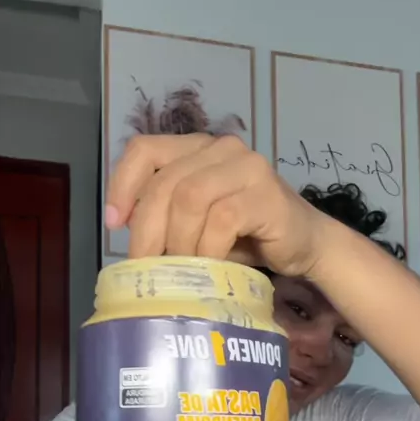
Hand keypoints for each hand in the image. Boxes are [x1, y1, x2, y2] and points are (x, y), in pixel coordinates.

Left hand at [106, 133, 330, 277]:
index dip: (122, 185)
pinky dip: (208, 249)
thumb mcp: (199, 224)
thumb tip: (131, 245)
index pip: (145, 150)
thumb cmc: (247, 237)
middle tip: (146, 268)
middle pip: (165, 183)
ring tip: (180, 271)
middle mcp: (220, 148)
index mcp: (197, 149)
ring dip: (179, 242)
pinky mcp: (265, 193)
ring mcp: (245, 167)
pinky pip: (222, 219)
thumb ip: (169, 219)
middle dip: (147, 230)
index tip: (114, 225)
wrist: (306, 244)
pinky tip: (209, 268)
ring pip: (190, 198)